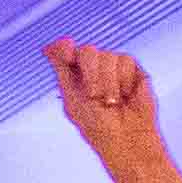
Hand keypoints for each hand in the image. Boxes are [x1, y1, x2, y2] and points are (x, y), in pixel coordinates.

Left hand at [46, 41, 172, 169]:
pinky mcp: (133, 70)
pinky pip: (126, 61)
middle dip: (90, 73)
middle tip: (94, 95)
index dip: (63, 47)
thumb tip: (48, 45)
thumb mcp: (72, 97)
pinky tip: (125, 95)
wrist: (125, 136)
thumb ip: (61, 70)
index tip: (66, 48)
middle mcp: (93, 68)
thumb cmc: (96, 124)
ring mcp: (113, 67)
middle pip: (87, 50)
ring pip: (108, 56)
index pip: (63, 50)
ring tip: (111, 102)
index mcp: (73, 75)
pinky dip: (124, 80)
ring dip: (108, 82)